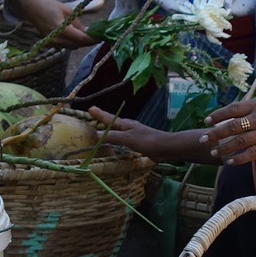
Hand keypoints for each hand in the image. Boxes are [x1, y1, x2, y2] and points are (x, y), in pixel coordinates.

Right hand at [23, 0, 97, 47]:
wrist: (31, 8)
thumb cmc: (49, 5)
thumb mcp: (66, 10)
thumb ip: (77, 23)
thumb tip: (88, 32)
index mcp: (61, 29)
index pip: (81, 38)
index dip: (92, 39)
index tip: (102, 37)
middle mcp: (57, 39)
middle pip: (78, 45)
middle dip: (89, 41)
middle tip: (99, 36)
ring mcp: (53, 43)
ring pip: (73, 47)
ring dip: (82, 42)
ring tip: (91, 36)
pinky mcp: (51, 44)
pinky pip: (66, 46)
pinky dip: (74, 42)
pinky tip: (79, 36)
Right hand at [88, 108, 210, 161]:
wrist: (165, 147)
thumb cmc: (147, 141)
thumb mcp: (127, 138)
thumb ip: (112, 136)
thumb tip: (96, 133)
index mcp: (125, 124)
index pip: (108, 118)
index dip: (99, 114)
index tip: (90, 109)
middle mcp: (128, 127)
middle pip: (112, 122)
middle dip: (102, 119)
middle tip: (92, 116)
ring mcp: (133, 134)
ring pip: (117, 130)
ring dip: (108, 129)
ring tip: (100, 129)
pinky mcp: (137, 142)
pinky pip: (122, 138)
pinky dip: (115, 138)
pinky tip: (116, 143)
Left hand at [204, 97, 255, 165]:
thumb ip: (254, 107)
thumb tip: (236, 112)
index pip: (233, 109)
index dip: (218, 115)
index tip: (207, 120)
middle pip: (232, 126)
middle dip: (215, 133)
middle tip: (203, 138)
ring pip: (239, 141)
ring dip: (224, 147)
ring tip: (213, 151)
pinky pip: (251, 154)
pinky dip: (239, 158)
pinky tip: (229, 162)